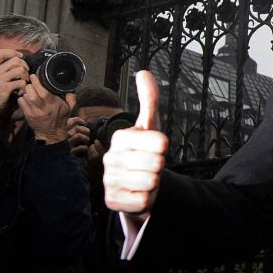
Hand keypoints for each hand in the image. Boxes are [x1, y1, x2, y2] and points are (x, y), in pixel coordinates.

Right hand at [0, 49, 30, 119]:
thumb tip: (11, 63)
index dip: (12, 52)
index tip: (20, 56)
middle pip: (14, 60)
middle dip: (24, 65)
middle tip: (26, 71)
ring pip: (20, 70)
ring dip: (26, 75)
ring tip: (25, 80)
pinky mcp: (5, 89)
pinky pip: (21, 82)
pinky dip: (24, 85)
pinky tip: (22, 89)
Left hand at [19, 74, 73, 143]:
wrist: (51, 133)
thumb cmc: (61, 118)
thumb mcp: (70, 107)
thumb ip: (71, 96)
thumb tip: (72, 85)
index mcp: (54, 105)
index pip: (44, 93)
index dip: (37, 84)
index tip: (34, 76)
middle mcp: (43, 109)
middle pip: (32, 95)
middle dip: (29, 86)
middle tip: (30, 81)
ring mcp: (33, 112)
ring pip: (25, 97)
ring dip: (26, 91)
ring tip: (28, 88)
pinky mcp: (27, 115)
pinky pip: (21, 102)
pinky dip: (22, 97)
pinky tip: (26, 96)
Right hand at [66, 117, 91, 158]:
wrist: (86, 155)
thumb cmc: (86, 142)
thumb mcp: (85, 133)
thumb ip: (83, 126)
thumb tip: (84, 122)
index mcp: (71, 130)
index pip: (70, 121)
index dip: (77, 120)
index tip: (83, 123)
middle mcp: (68, 136)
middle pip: (76, 128)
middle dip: (85, 131)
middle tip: (88, 135)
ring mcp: (70, 144)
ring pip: (78, 136)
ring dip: (86, 138)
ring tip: (87, 142)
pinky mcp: (72, 152)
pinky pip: (79, 148)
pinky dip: (84, 148)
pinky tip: (86, 148)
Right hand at [104, 70, 167, 221]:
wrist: (138, 184)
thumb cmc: (146, 152)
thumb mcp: (150, 125)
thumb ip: (149, 99)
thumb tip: (143, 71)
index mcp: (121, 137)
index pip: (161, 142)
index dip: (164, 148)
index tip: (155, 148)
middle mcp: (110, 158)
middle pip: (157, 163)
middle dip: (159, 166)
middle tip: (150, 166)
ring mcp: (109, 180)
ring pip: (151, 182)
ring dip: (153, 183)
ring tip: (145, 179)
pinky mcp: (112, 201)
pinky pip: (143, 200)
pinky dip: (146, 199)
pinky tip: (138, 192)